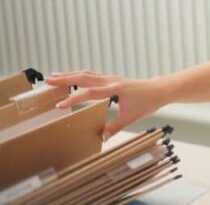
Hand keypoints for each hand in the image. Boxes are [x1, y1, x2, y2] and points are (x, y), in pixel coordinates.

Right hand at [45, 71, 166, 140]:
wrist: (160, 90)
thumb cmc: (148, 103)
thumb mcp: (131, 117)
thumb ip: (115, 127)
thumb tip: (101, 137)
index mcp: (115, 89)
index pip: (90, 93)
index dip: (74, 98)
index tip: (60, 105)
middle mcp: (111, 81)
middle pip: (84, 77)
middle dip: (65, 79)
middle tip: (47, 81)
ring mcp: (111, 78)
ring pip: (87, 74)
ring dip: (70, 75)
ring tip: (54, 76)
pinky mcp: (112, 79)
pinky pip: (92, 76)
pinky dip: (79, 76)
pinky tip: (72, 78)